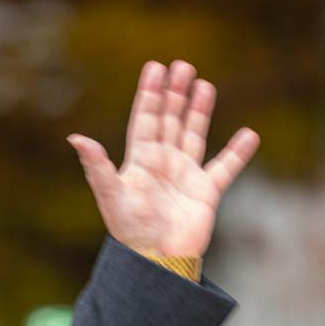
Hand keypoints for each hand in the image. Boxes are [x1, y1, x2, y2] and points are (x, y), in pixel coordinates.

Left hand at [67, 59, 258, 258]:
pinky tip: (249, 134)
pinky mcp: (206, 192)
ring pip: (193, 135)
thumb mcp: (111, 194)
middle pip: (170, 120)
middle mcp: (162, 163)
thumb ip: (97, 166)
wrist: (156, 260)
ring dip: (199, 111)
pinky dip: (238, 152)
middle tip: (182, 66)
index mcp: (139, 160)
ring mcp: (185, 176)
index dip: (150, 93)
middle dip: (175, 94)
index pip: (146, 118)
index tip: (155, 67)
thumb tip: (75, 138)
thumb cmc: (130, 229)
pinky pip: (225, 167)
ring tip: (204, 85)